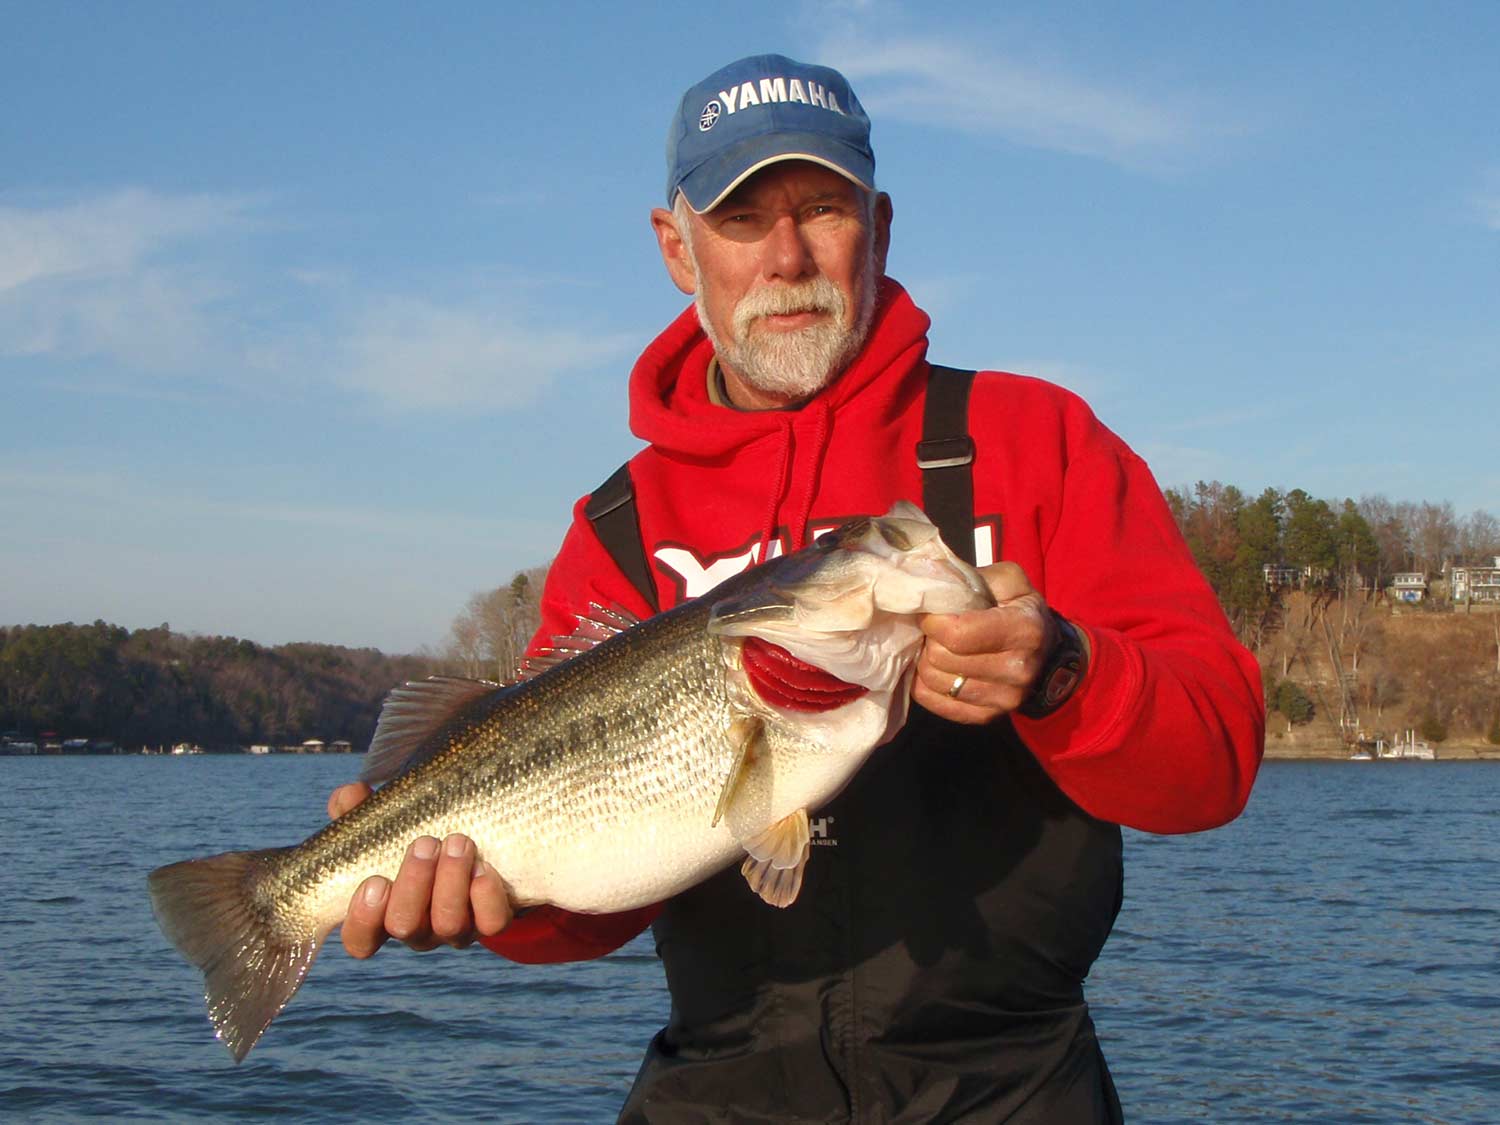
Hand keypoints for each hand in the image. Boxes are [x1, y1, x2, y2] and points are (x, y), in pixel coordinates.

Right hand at [326, 782, 512, 957]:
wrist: (486, 839)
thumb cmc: (421, 834)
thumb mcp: (388, 821)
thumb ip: (360, 809)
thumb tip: (352, 794)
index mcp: (386, 911)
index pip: (360, 940)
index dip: (363, 918)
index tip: (375, 881)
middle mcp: (420, 928)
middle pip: (404, 926)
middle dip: (413, 883)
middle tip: (425, 842)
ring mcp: (456, 929)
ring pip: (448, 924)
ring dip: (450, 880)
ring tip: (457, 841)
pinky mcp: (492, 921)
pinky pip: (492, 924)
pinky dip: (486, 897)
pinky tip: (483, 867)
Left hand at [912, 562, 1061, 724]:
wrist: (1048, 655)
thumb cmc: (1021, 610)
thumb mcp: (1008, 581)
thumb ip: (971, 578)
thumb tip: (928, 584)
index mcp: (1025, 630)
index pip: (956, 634)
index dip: (934, 621)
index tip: (934, 613)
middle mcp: (1018, 669)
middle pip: (941, 658)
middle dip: (930, 640)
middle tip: (936, 631)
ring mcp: (1004, 699)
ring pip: (933, 681)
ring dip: (927, 661)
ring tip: (939, 647)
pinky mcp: (987, 717)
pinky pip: (933, 703)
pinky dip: (926, 684)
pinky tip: (938, 668)